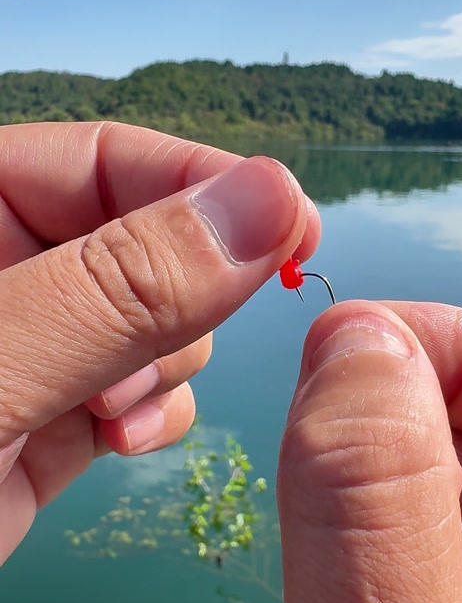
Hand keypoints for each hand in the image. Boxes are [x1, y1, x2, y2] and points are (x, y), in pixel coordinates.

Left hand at [0, 121, 319, 566]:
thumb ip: (122, 288)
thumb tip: (269, 199)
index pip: (100, 160)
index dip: (201, 183)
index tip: (293, 223)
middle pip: (143, 241)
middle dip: (175, 298)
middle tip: (147, 362)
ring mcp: (23, 353)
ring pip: (153, 322)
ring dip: (166, 365)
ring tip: (116, 416)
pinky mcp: (42, 423)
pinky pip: (137, 392)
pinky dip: (156, 414)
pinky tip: (128, 441)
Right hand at [256, 301, 461, 602]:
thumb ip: (368, 505)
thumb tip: (356, 344)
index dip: (454, 349)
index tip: (342, 347)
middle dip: (412, 421)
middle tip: (320, 463)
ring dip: (393, 487)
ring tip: (347, 571)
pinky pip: (453, 541)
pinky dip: (390, 539)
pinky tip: (363, 599)